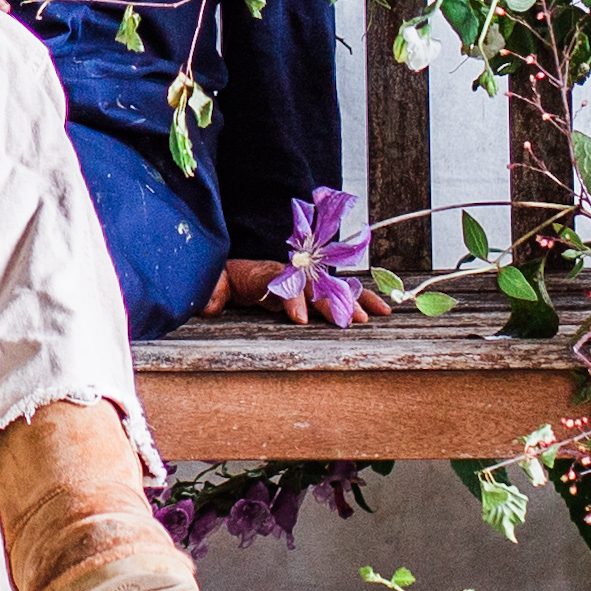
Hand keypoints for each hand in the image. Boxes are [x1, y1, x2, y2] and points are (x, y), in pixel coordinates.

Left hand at [217, 256, 397, 321]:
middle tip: (351, 319)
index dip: (292, 299)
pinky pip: (337, 294)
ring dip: (354, 300)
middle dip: (333, 302)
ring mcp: (301, 281)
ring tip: (375, 315)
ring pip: (332, 288)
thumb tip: (210, 303)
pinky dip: (358, 299)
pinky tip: (379, 310)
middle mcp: (288, 275)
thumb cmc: (221, 281)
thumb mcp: (212, 285)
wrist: (228, 271)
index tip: (299, 318)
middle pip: (314, 286)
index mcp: (262, 274)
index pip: (281, 284)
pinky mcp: (310, 290)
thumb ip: (212, 292)